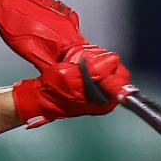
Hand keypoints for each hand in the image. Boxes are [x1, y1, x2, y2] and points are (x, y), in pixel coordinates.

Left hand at [0, 0, 86, 67]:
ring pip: (70, 39)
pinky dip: (56, 35)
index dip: (72, 69)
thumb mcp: (30, 52)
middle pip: (77, 49)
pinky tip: (42, 34)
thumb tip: (58, 77)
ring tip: (43, 45)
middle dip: (65, 58)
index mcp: (66, 37)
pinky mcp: (61, 10)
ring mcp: (67, 15)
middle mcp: (71, 24)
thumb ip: (49, 65)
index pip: (81, 59)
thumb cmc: (13, 23)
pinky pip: (64, 28)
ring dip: (60, 46)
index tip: (64, 73)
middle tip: (51, 62)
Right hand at [11, 42, 131, 126]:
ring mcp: (99, 92)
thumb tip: (112, 60)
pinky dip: (87, 63)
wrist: (39, 97)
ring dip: (91, 61)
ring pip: (105, 67)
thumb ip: (93, 69)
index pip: (121, 75)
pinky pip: (96, 68)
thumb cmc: (52, 91)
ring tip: (76, 66)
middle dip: (99, 62)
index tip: (95, 62)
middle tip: (82, 63)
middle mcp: (105, 98)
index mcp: (106, 100)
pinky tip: (76, 67)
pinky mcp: (92, 86)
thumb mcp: (70, 76)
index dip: (108, 64)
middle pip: (114, 69)